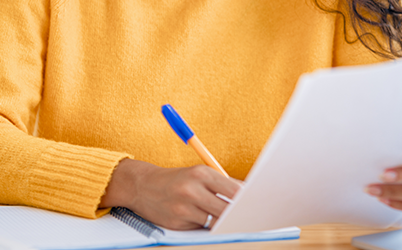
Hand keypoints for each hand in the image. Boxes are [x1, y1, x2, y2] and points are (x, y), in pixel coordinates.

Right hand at [102, 159, 240, 229]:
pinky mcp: (177, 222)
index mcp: (202, 173)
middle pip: (227, 209)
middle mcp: (192, 189)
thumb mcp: (199, 174)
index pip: (234, 190)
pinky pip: (200, 228)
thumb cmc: (177, 179)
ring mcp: (184, 208)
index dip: (248, 200)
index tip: (258, 205)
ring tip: (232, 221)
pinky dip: (207, 226)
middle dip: (239, 214)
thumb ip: (222, 184)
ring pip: (215, 221)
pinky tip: (207, 220)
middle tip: (250, 217)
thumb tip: (246, 194)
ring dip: (224, 222)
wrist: (143, 186)